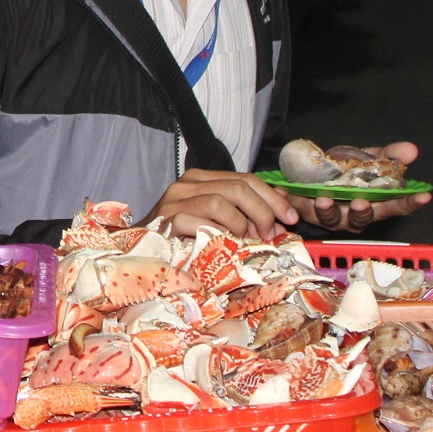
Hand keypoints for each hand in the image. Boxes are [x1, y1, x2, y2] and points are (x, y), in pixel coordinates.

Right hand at [147, 168, 297, 240]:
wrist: (142, 253)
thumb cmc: (182, 240)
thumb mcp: (217, 221)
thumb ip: (243, 212)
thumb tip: (282, 211)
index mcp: (200, 179)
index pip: (245, 178)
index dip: (273, 197)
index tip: (291, 218)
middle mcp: (186, 185)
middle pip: (238, 187)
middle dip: (264, 211)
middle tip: (270, 234)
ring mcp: (174, 202)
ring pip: (221, 201)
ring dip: (243, 225)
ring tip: (247, 243)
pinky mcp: (167, 221)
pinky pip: (203, 222)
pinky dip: (221, 235)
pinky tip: (226, 247)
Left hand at [286, 142, 430, 232]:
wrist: (318, 168)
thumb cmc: (351, 168)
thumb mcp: (371, 158)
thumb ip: (390, 155)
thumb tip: (411, 150)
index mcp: (375, 203)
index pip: (397, 206)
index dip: (411, 203)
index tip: (425, 196)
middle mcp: (354, 214)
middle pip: (362, 218)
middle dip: (361, 211)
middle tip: (360, 201)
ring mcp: (330, 215)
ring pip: (331, 219)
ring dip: (327, 210)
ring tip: (323, 199)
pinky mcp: (306, 210)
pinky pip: (298, 207)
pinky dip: (292, 199)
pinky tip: (286, 190)